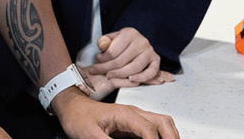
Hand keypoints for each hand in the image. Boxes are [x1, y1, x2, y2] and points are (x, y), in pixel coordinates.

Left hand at [51, 88, 178, 138]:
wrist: (71, 107)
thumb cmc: (78, 117)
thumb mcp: (89, 135)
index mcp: (125, 113)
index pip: (149, 129)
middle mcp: (134, 113)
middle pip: (163, 122)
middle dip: (172, 138)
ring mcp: (134, 118)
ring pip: (161, 124)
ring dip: (169, 137)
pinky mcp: (132, 125)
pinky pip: (153, 129)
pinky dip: (161, 138)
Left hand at [81, 29, 174, 97]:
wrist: (140, 42)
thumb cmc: (124, 42)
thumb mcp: (114, 37)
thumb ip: (105, 41)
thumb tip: (101, 46)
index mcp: (130, 33)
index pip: (113, 51)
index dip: (103, 59)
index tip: (97, 61)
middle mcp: (141, 41)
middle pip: (122, 60)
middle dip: (107, 68)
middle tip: (98, 71)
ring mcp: (149, 51)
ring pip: (134, 67)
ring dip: (120, 74)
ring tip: (110, 76)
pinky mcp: (156, 60)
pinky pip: (150, 72)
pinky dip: (141, 77)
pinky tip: (131, 79)